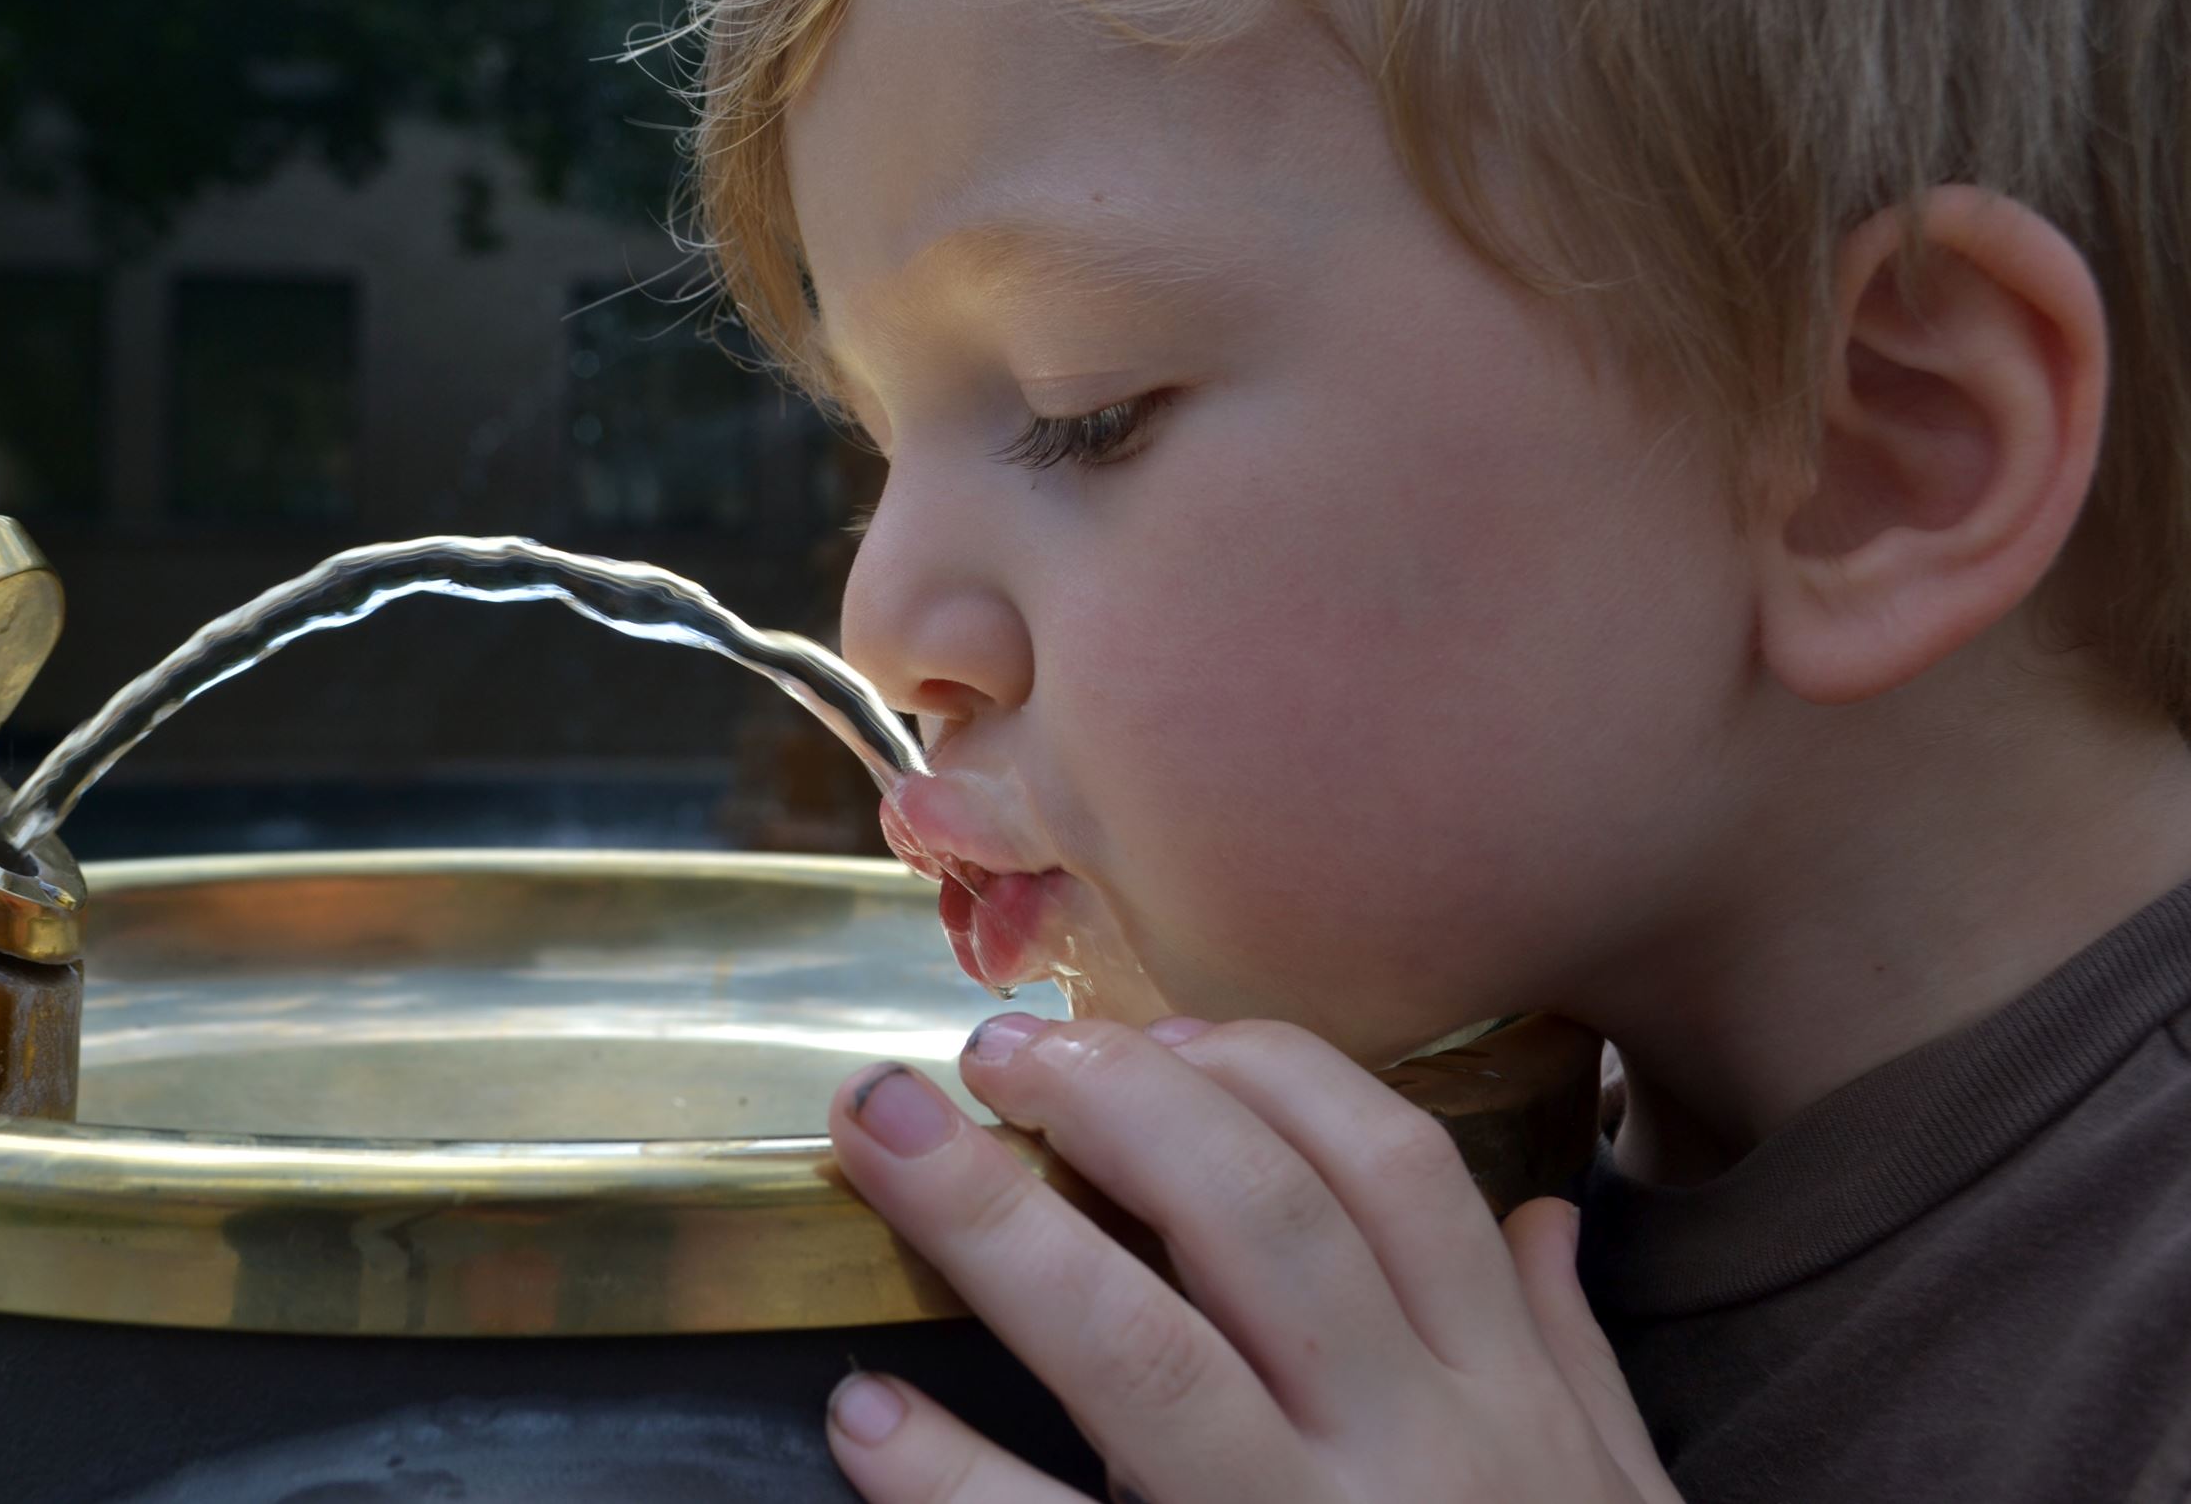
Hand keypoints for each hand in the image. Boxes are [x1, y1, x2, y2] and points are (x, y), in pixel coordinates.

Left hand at [823, 1015, 1680, 1503]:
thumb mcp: (1614, 1500)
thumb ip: (1571, 1355)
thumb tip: (1540, 1216)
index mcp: (1501, 1403)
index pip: (1391, 1171)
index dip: (1267, 1071)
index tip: (1160, 1027)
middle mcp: (1406, 1455)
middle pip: (1255, 1220)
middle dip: (1115, 1103)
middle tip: (994, 1048)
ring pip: (1143, 1353)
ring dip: (998, 1228)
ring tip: (886, 1133)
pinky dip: (956, 1482)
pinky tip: (869, 1417)